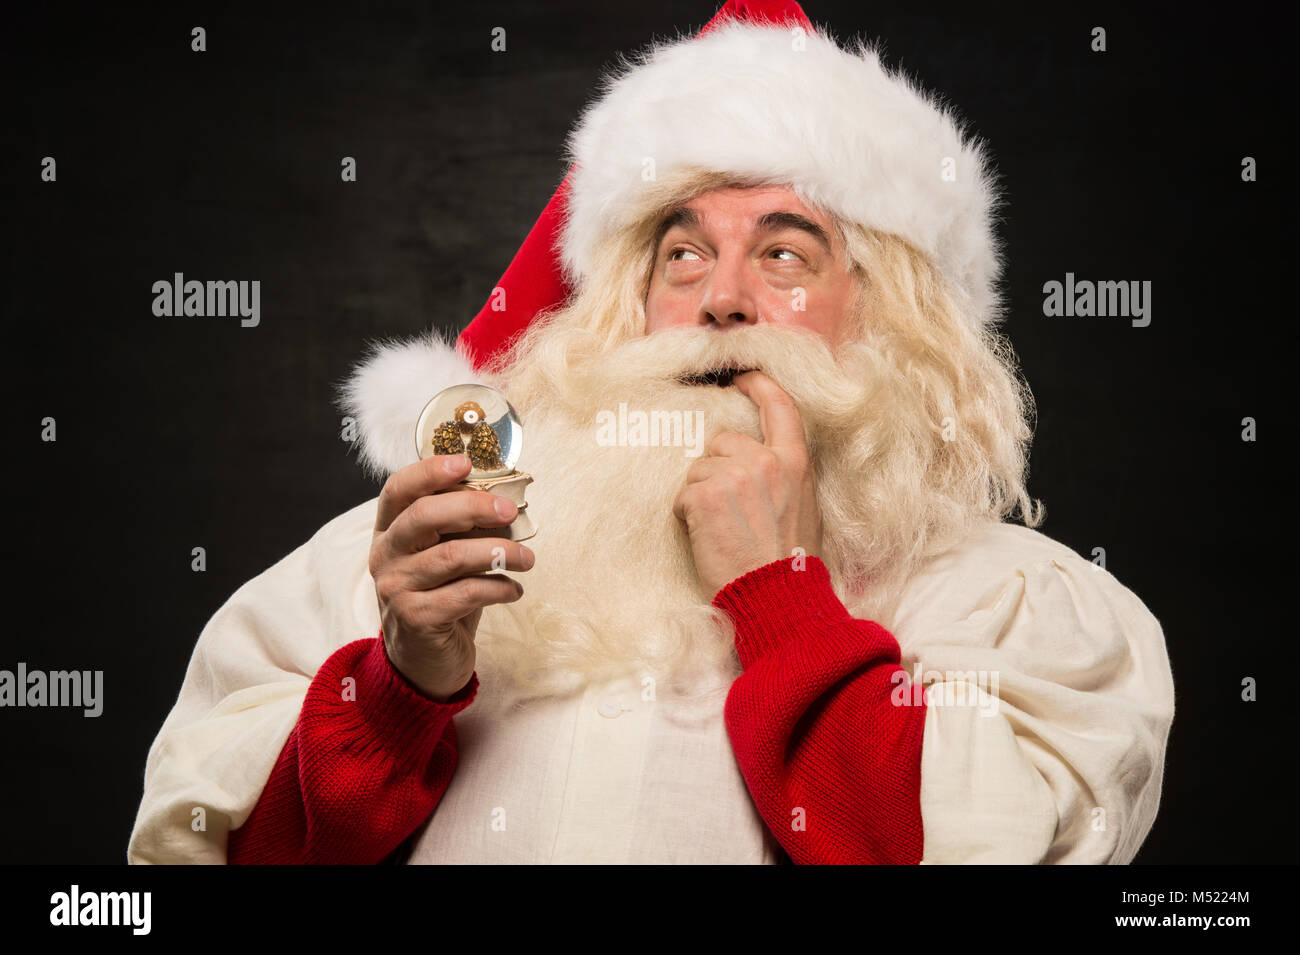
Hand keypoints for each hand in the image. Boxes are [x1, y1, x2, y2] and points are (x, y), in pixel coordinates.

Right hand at [370, 453, 534, 700]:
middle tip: (510, 511)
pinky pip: (465, 593)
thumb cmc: (441, 597)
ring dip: (498, 552)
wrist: (422, 661)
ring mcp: (396, 588)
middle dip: (473, 507)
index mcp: (389, 531)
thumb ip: (461, 527)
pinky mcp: (415, 619)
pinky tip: (514, 590)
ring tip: (528, 558)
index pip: (398, 489)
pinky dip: (498, 588)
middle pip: (424, 516)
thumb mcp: (444, 555)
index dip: (430, 471)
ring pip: (450, 556)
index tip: (466, 462)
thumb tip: (505, 496)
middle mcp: (385, 556)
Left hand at [672, 371, 822, 596]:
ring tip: (721, 529)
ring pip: (698, 469)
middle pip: (722, 442)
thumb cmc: (789, 561)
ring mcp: (733, 476)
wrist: (774, 595)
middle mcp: (765, 461)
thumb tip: (763, 457)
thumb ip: (786, 474)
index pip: (779, 406)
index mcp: (795, 462)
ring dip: (701, 495)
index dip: (758, 385)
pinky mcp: (704, 495)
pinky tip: (707, 537)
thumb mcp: (804, 507)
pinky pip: (683, 495)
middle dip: (716, 468)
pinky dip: (687, 515)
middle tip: (728, 510)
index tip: (742, 378)